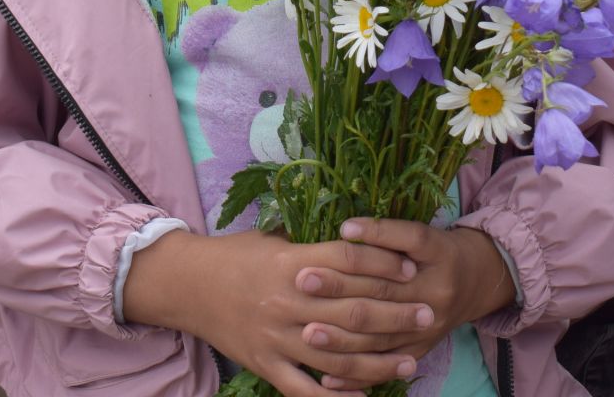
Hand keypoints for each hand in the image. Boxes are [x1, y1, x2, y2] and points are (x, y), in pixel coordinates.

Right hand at [121, 229, 425, 396]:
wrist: (186, 285)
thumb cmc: (235, 255)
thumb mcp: (274, 237)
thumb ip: (313, 242)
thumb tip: (358, 234)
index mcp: (291, 263)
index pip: (348, 262)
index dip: (383, 264)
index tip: (411, 270)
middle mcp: (287, 301)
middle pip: (352, 310)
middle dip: (396, 315)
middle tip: (428, 314)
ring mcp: (276, 338)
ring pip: (337, 356)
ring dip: (379, 361)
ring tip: (411, 360)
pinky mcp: (265, 365)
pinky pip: (305, 389)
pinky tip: (365, 396)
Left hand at [299, 218, 516, 386]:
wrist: (477, 282)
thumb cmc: (437, 251)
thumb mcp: (422, 233)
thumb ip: (389, 232)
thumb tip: (344, 230)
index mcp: (438, 253)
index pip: (406, 239)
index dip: (375, 234)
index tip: (339, 232)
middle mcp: (436, 291)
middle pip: (384, 289)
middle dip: (340, 286)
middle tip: (303, 280)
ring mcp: (428, 327)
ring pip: (381, 336)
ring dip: (342, 336)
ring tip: (308, 332)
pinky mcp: (420, 351)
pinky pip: (385, 367)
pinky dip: (356, 375)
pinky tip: (327, 378)